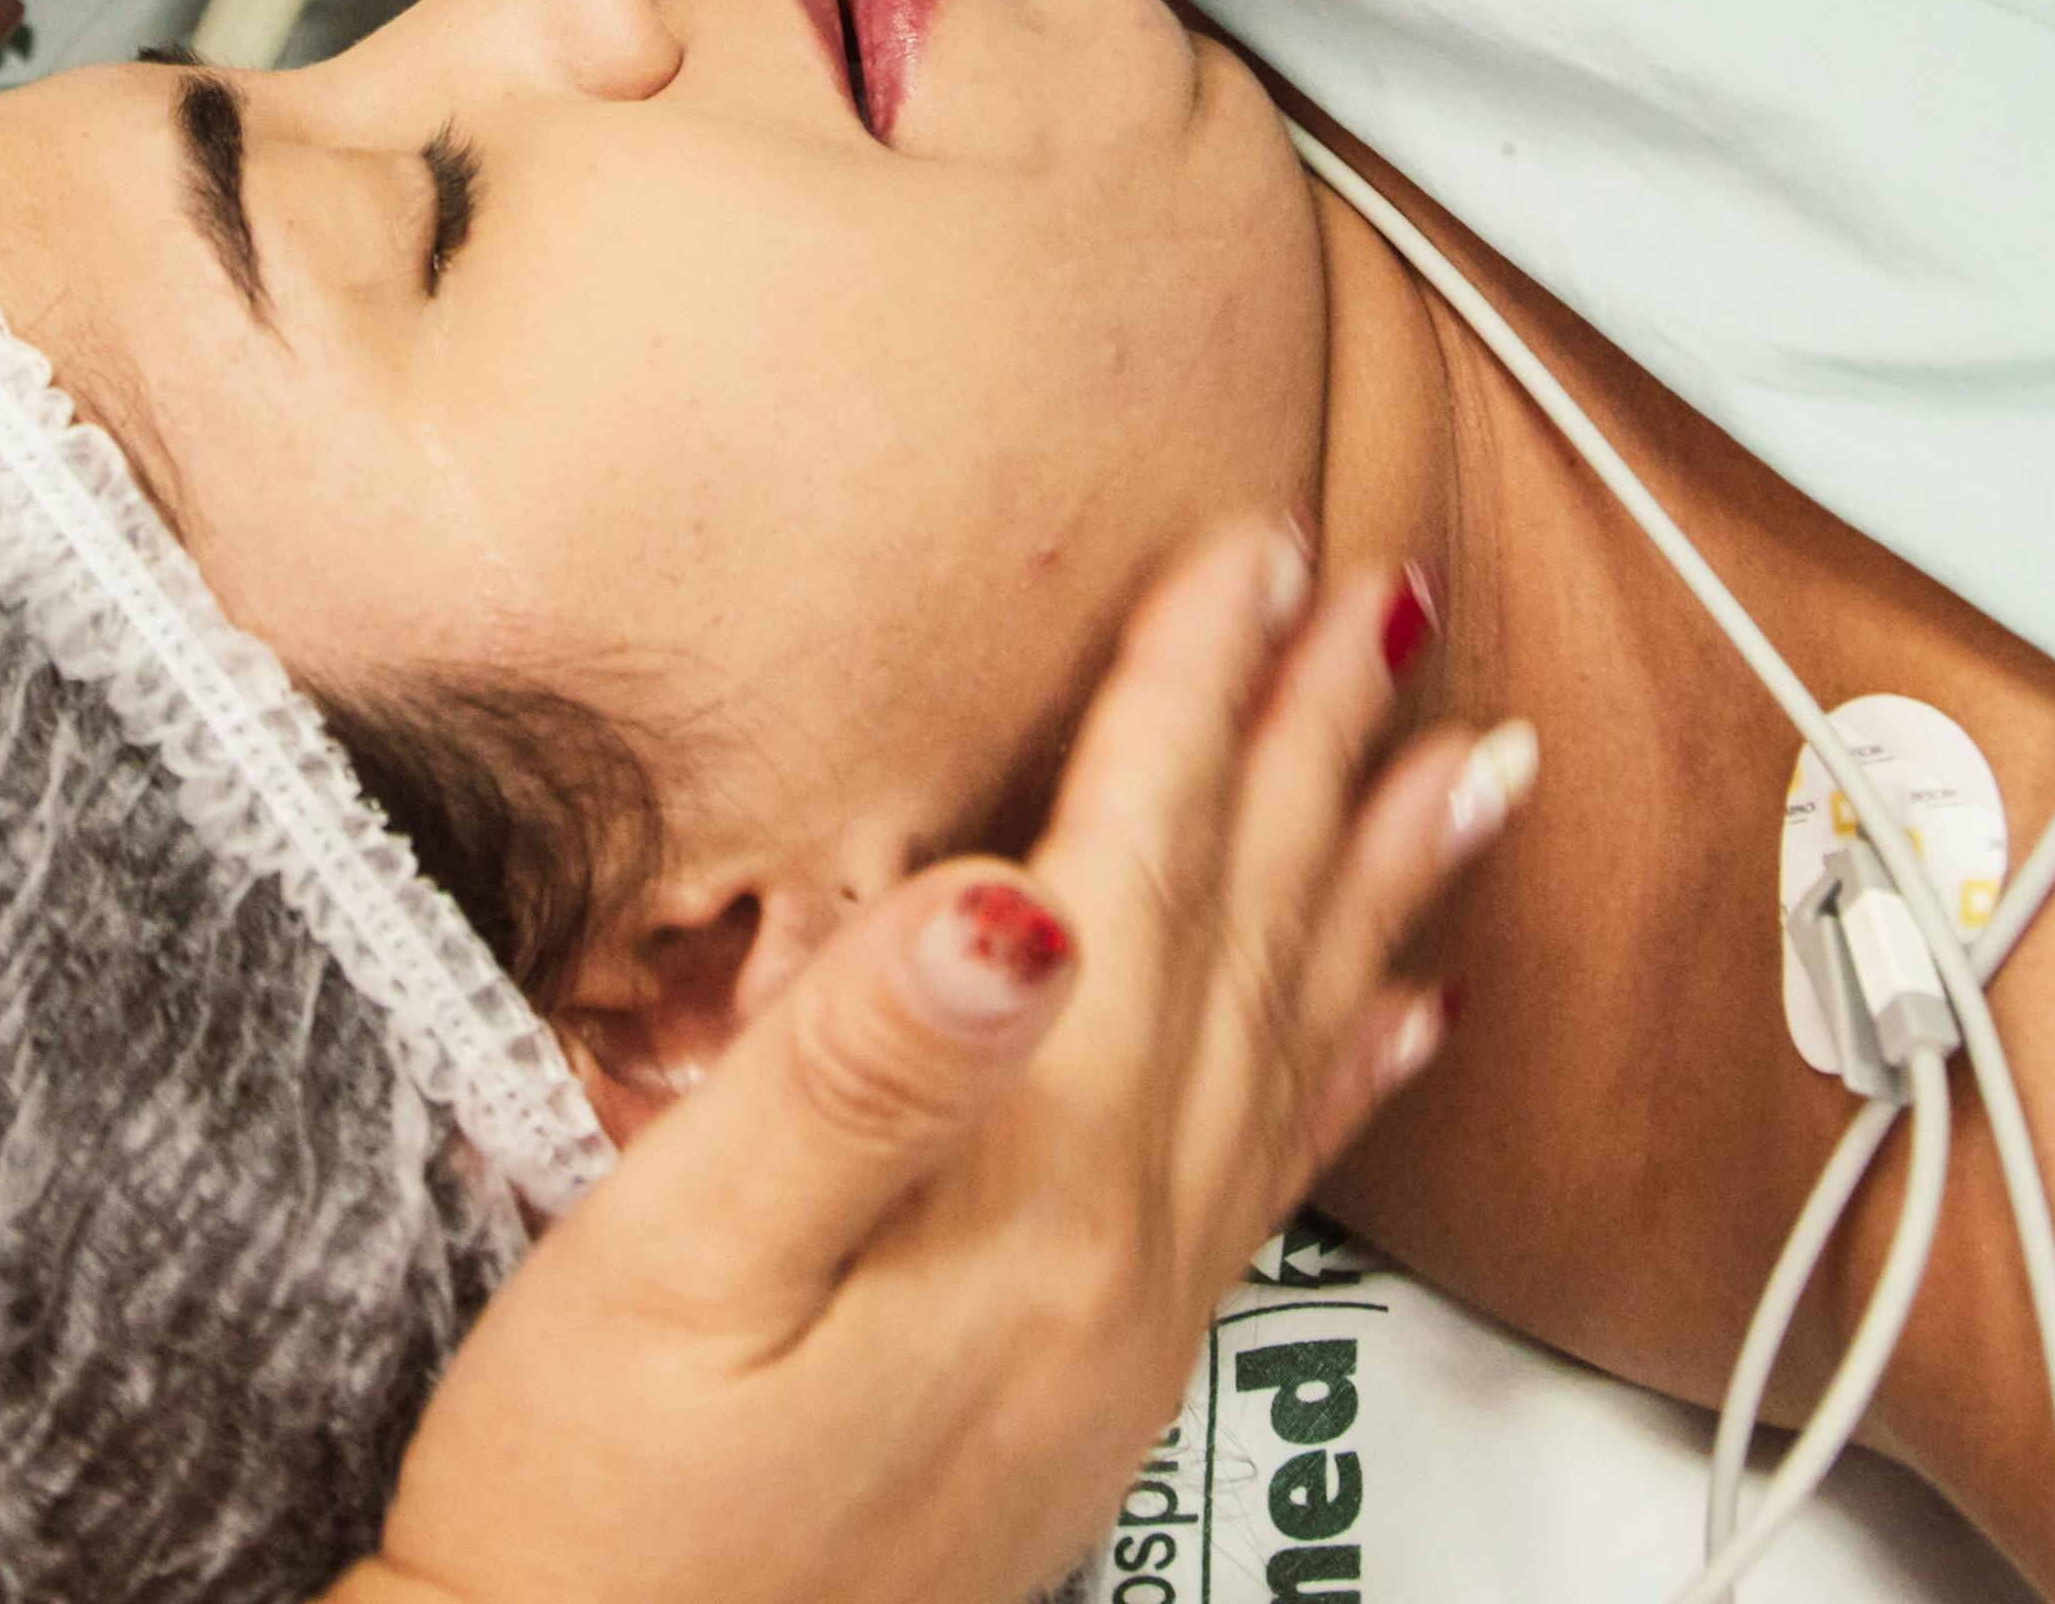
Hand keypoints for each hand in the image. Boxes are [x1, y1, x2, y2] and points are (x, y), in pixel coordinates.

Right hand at [334, 523, 1522, 1603]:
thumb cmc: (593, 1521)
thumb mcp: (677, 1267)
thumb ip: (856, 1075)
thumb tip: (1012, 905)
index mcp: (1022, 1202)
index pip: (1135, 882)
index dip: (1192, 697)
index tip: (1253, 549)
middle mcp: (1111, 1269)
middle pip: (1242, 943)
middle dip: (1314, 750)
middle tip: (1385, 595)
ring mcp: (1117, 1334)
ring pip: (1289, 1045)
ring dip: (1370, 887)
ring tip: (1460, 763)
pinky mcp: (1086, 1384)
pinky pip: (1268, 1178)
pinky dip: (1343, 1070)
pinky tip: (1393, 1018)